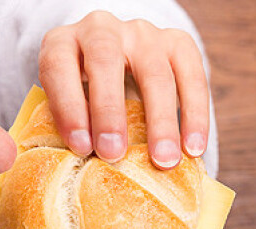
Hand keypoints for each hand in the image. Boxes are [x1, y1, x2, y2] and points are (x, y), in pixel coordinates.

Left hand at [38, 11, 208, 168]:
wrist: (119, 70)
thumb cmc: (86, 102)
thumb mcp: (69, 108)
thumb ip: (72, 129)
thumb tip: (83, 171)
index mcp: (62, 44)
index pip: (59, 67)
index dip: (68, 107)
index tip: (80, 148)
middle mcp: (101, 29)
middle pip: (105, 62)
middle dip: (109, 112)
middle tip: (113, 154)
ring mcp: (142, 34)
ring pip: (155, 73)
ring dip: (160, 122)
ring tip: (164, 161)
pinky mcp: (178, 42)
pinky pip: (193, 76)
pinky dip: (195, 115)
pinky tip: (195, 148)